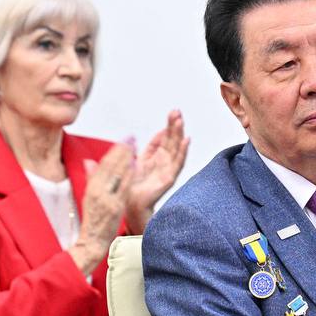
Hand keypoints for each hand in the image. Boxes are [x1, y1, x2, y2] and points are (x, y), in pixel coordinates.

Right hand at [70, 143, 135, 274]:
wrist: (92, 241)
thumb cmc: (93, 220)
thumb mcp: (89, 198)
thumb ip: (92, 179)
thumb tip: (89, 161)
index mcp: (92, 188)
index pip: (103, 165)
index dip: (114, 151)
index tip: (123, 140)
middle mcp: (98, 192)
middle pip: (110, 167)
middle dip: (121, 151)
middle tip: (132, 138)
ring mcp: (107, 199)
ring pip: (117, 175)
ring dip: (127, 159)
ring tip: (135, 147)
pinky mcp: (115, 208)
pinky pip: (123, 189)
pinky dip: (129, 176)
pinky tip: (135, 166)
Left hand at [125, 110, 189, 231]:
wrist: (129, 204)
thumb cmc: (129, 186)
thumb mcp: (131, 161)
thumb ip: (136, 149)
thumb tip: (142, 136)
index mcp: (153, 157)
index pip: (163, 139)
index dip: (167, 127)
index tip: (172, 114)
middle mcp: (162, 162)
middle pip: (171, 141)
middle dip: (174, 126)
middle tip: (177, 111)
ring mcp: (167, 170)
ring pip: (175, 149)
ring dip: (179, 134)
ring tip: (181, 121)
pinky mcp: (169, 178)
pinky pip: (178, 163)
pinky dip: (183, 152)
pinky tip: (186, 141)